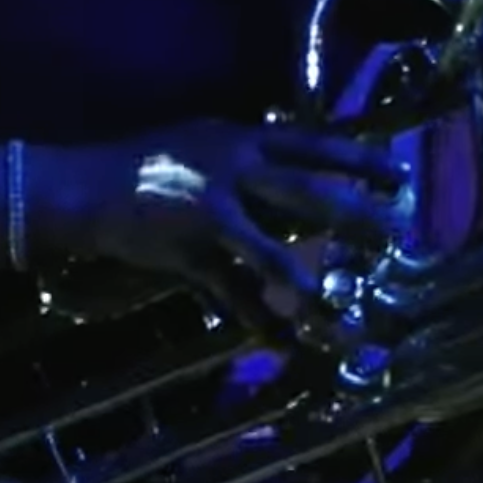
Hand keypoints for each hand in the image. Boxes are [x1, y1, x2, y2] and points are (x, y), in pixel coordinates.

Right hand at [40, 120, 408, 327]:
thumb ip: (248, 158)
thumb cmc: (145, 161)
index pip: (313, 145)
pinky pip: (231, 293)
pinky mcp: (188, 255)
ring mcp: (210, 214)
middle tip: (395, 235)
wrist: (81, 187)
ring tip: (340, 306)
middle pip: (307, 195)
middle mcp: (231, 172)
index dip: (359, 160)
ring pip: (272, 253)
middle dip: (354, 218)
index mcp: (240, 141)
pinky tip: (281, 342)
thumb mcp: (203, 141)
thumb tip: (298, 173)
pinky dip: (257, 319)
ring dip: (308, 282)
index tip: (401, 175)